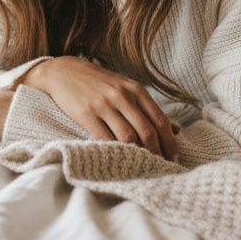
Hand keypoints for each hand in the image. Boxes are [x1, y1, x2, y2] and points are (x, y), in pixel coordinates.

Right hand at [20, 57, 178, 160]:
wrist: (65, 72)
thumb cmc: (100, 83)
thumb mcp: (127, 89)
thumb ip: (149, 108)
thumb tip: (176, 129)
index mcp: (136, 90)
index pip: (160, 120)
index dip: (170, 142)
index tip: (173, 158)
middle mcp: (122, 96)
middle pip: (147, 131)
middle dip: (156, 153)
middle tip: (160, 168)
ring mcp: (104, 105)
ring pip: (128, 137)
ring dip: (137, 155)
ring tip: (141, 167)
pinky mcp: (86, 114)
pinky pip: (104, 139)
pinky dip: (114, 151)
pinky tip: (119, 159)